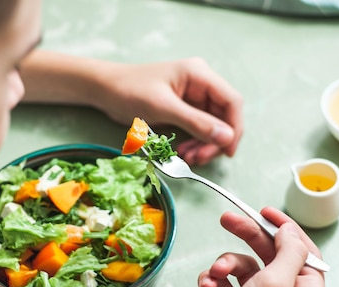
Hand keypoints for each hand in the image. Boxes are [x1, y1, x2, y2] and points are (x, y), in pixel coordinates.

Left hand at [97, 57, 243, 165]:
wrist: (105, 90)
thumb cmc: (130, 91)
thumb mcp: (163, 108)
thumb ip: (195, 122)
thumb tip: (226, 137)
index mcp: (199, 75)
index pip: (231, 101)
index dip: (234, 127)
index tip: (227, 151)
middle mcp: (201, 84)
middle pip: (223, 117)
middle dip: (214, 141)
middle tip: (198, 159)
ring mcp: (193, 98)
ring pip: (212, 127)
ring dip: (204, 146)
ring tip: (187, 158)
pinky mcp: (184, 110)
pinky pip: (198, 130)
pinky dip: (194, 144)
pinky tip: (182, 152)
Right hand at [192, 207, 325, 286]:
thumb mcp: (277, 284)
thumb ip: (288, 252)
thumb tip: (290, 231)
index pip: (302, 250)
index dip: (285, 228)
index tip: (264, 211)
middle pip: (269, 254)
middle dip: (247, 236)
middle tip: (227, 219)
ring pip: (243, 267)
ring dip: (225, 265)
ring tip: (214, 275)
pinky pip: (227, 284)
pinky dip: (214, 282)